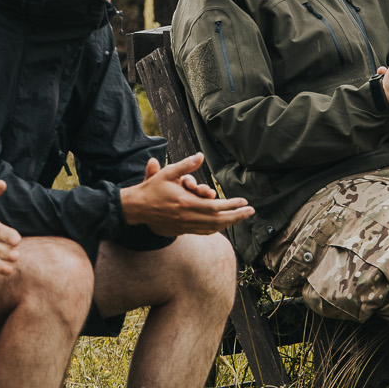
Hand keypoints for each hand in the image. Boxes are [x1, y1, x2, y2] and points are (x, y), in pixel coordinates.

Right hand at [119, 153, 254, 236]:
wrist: (137, 208)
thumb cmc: (152, 188)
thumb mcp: (167, 173)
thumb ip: (185, 166)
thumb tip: (200, 155)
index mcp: (186, 203)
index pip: (214, 207)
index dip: (231, 205)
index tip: (244, 202)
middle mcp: (187, 217)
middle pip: (218, 220)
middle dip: (236, 216)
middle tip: (251, 211)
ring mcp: (185, 226)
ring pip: (212, 228)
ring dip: (229, 223)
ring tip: (241, 217)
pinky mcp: (182, 230)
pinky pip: (203, 232)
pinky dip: (216, 228)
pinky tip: (223, 224)